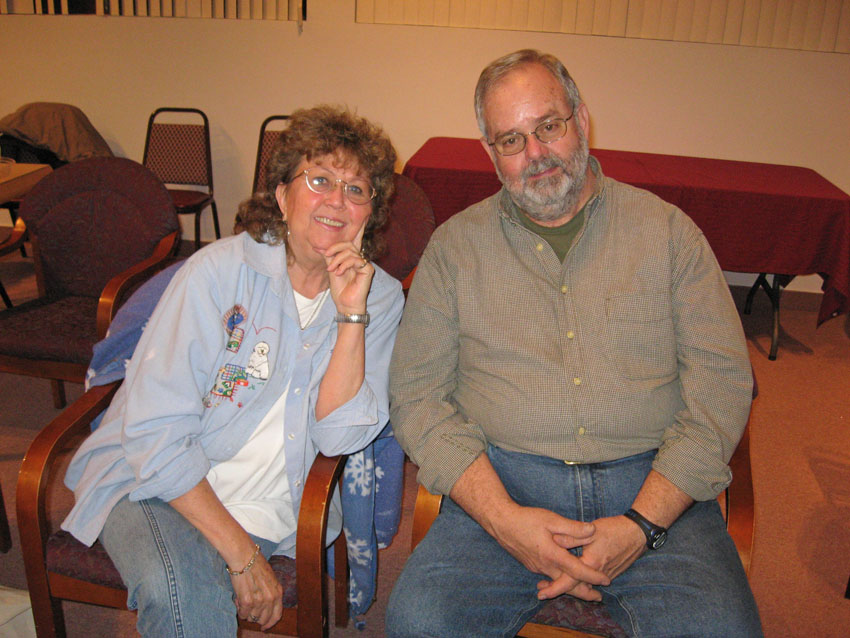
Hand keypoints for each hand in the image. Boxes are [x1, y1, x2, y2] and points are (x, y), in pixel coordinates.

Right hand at [230, 552, 282, 629]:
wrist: (245, 557)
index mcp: (278, 592)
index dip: (269, 623)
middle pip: (263, 619)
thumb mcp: (270, 578)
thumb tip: (265, 607)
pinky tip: (238, 599)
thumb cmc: (255, 564)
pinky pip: (243, 614)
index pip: (277, 615)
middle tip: (249, 609)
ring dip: (246, 611)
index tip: (264, 627)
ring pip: (251, 617)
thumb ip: (270, 592)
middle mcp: (270, 598)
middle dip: (255, 617)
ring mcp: (259, 601)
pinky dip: (239, 609)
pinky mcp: (247, 601)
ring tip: (243, 599)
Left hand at [322, 225, 372, 314]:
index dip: (360, 228)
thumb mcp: (332, 269)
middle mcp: (360, 258)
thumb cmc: (340, 289)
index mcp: (353, 257)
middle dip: (335, 247)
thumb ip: (330, 256)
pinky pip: (355, 259)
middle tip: (326, 255)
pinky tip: (340, 272)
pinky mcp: (368, 269)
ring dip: (337, 259)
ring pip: (350, 251)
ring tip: (332, 269)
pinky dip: (345, 264)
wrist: (345, 304)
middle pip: (349, 243)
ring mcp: (365, 263)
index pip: (356, 239)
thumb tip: (323, 246)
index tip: (364, 215)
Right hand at [491, 504, 609, 601]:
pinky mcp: (530, 565)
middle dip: (583, 592)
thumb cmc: (526, 519)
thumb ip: (572, 528)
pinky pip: (548, 576)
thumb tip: (592, 531)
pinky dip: (559, 580)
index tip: (606, 581)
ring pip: (557, 582)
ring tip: (584, 590)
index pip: (577, 571)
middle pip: (567, 585)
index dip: (593, 576)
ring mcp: (536, 567)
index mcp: (552, 555)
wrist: (501, 523)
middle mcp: (544, 566)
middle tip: (598, 598)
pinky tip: (562, 576)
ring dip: (571, 587)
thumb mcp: (551, 519)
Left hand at [543, 514, 644, 598]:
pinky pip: (592, 582)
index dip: (554, 588)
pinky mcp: (611, 573)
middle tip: (542, 589)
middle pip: (576, 587)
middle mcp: (598, 574)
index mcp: (591, 563)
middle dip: (559, 588)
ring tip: (552, 583)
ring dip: (570, 586)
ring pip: (584, 585)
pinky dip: (581, 582)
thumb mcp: (592, 531)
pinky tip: (573, 577)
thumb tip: (554, 540)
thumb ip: (572, 537)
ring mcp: (606, 575)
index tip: (540, 593)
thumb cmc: (614, 530)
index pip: (569, 581)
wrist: (638, 533)